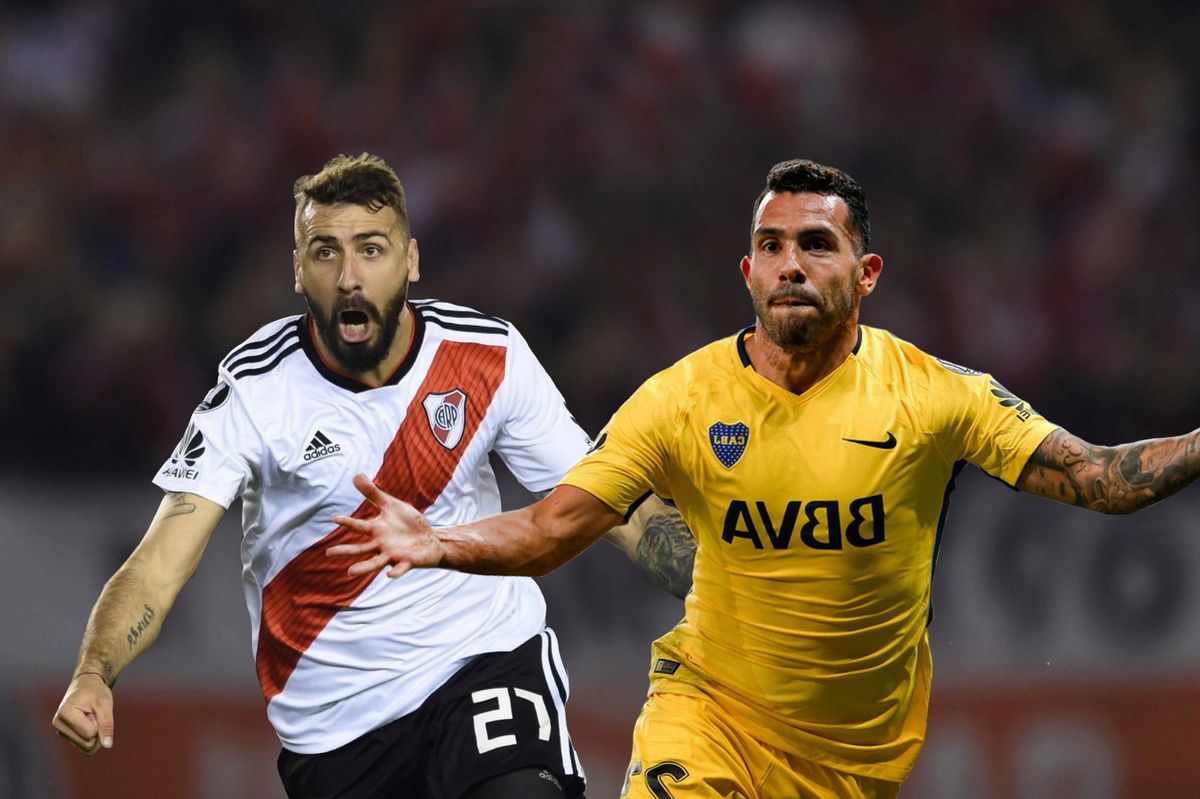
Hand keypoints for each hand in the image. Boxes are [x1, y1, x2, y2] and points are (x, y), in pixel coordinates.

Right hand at [51, 673, 113, 755]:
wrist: (87, 685)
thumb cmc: (95, 691)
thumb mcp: (104, 703)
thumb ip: (106, 724)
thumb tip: (108, 745)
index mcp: (64, 713)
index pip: (90, 733)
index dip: (99, 721)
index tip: (94, 708)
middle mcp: (58, 725)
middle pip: (87, 744)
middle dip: (97, 729)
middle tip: (93, 713)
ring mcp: (61, 732)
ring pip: (86, 748)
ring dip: (95, 733)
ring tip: (90, 717)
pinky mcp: (66, 736)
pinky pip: (85, 747)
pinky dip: (92, 737)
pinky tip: (88, 723)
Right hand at [327, 474, 445, 577]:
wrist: (430, 539)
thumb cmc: (408, 523)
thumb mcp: (391, 506)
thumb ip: (373, 494)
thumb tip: (355, 475)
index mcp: (377, 530)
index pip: (359, 526)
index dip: (348, 522)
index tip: (335, 518)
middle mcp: (381, 545)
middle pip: (360, 549)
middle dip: (345, 551)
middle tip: (328, 552)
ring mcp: (393, 555)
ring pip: (376, 562)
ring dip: (363, 568)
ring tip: (350, 572)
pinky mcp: (408, 561)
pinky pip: (400, 568)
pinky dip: (396, 571)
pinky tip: (389, 575)